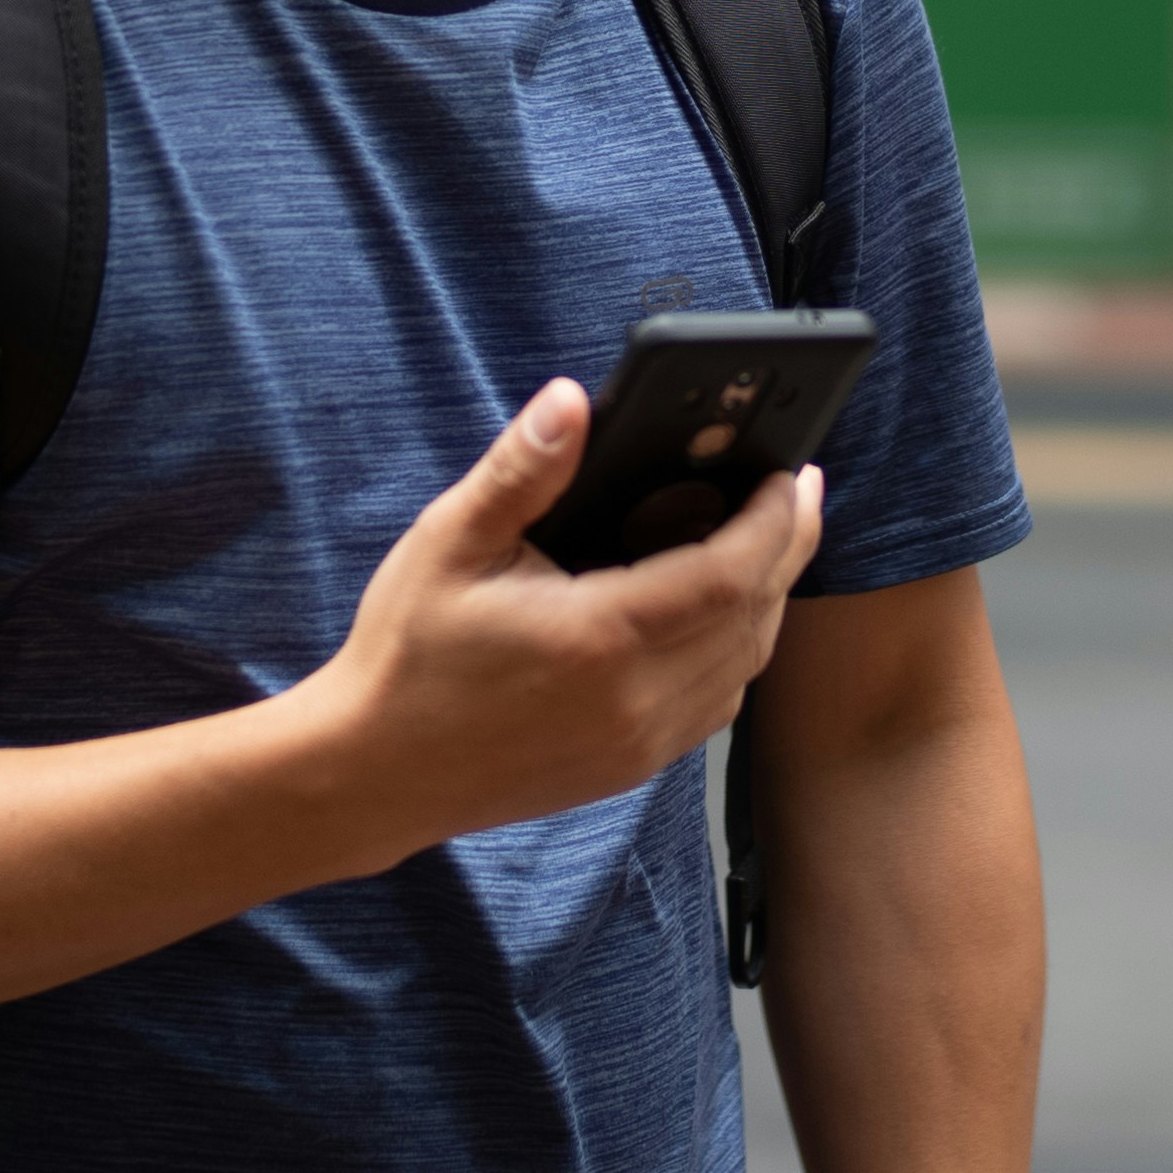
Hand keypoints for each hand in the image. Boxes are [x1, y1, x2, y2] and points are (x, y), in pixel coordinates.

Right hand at [313, 382, 819, 856]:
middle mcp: (632, 701)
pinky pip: (715, 706)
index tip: (786, 474)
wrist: (375, 773)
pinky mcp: (630, 768)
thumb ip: (521, 470)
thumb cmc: (407, 655)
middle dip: (787, 549)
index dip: (772, 522)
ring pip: (743, 667)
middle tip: (796, 490)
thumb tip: (571, 399)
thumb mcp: (450, 543)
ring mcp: (637, 745)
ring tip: (767, 541)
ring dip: (766, 602)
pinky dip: (734, 652)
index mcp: (597, 639)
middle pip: (753, 620)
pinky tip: (716, 611)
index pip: (728, 576)